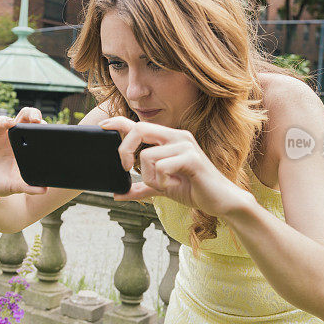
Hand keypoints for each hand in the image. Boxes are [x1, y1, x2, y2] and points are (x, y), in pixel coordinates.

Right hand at [0, 107, 48, 198]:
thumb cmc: (0, 183)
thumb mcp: (15, 186)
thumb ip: (29, 187)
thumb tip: (44, 190)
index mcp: (23, 146)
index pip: (35, 129)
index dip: (40, 125)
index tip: (44, 128)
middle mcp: (11, 137)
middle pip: (23, 118)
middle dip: (31, 113)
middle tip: (35, 119)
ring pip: (4, 120)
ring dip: (7, 120)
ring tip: (10, 124)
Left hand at [99, 117, 254, 217]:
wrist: (221, 201)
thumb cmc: (194, 189)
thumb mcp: (162, 188)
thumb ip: (141, 188)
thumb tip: (118, 194)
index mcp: (169, 138)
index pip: (139, 124)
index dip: (118, 122)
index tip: (102, 127)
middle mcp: (177, 136)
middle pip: (139, 130)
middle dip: (125, 149)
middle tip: (124, 167)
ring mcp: (185, 145)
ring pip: (147, 155)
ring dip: (149, 177)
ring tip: (164, 184)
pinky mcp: (192, 158)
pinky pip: (161, 166)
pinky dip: (162, 180)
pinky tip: (173, 185)